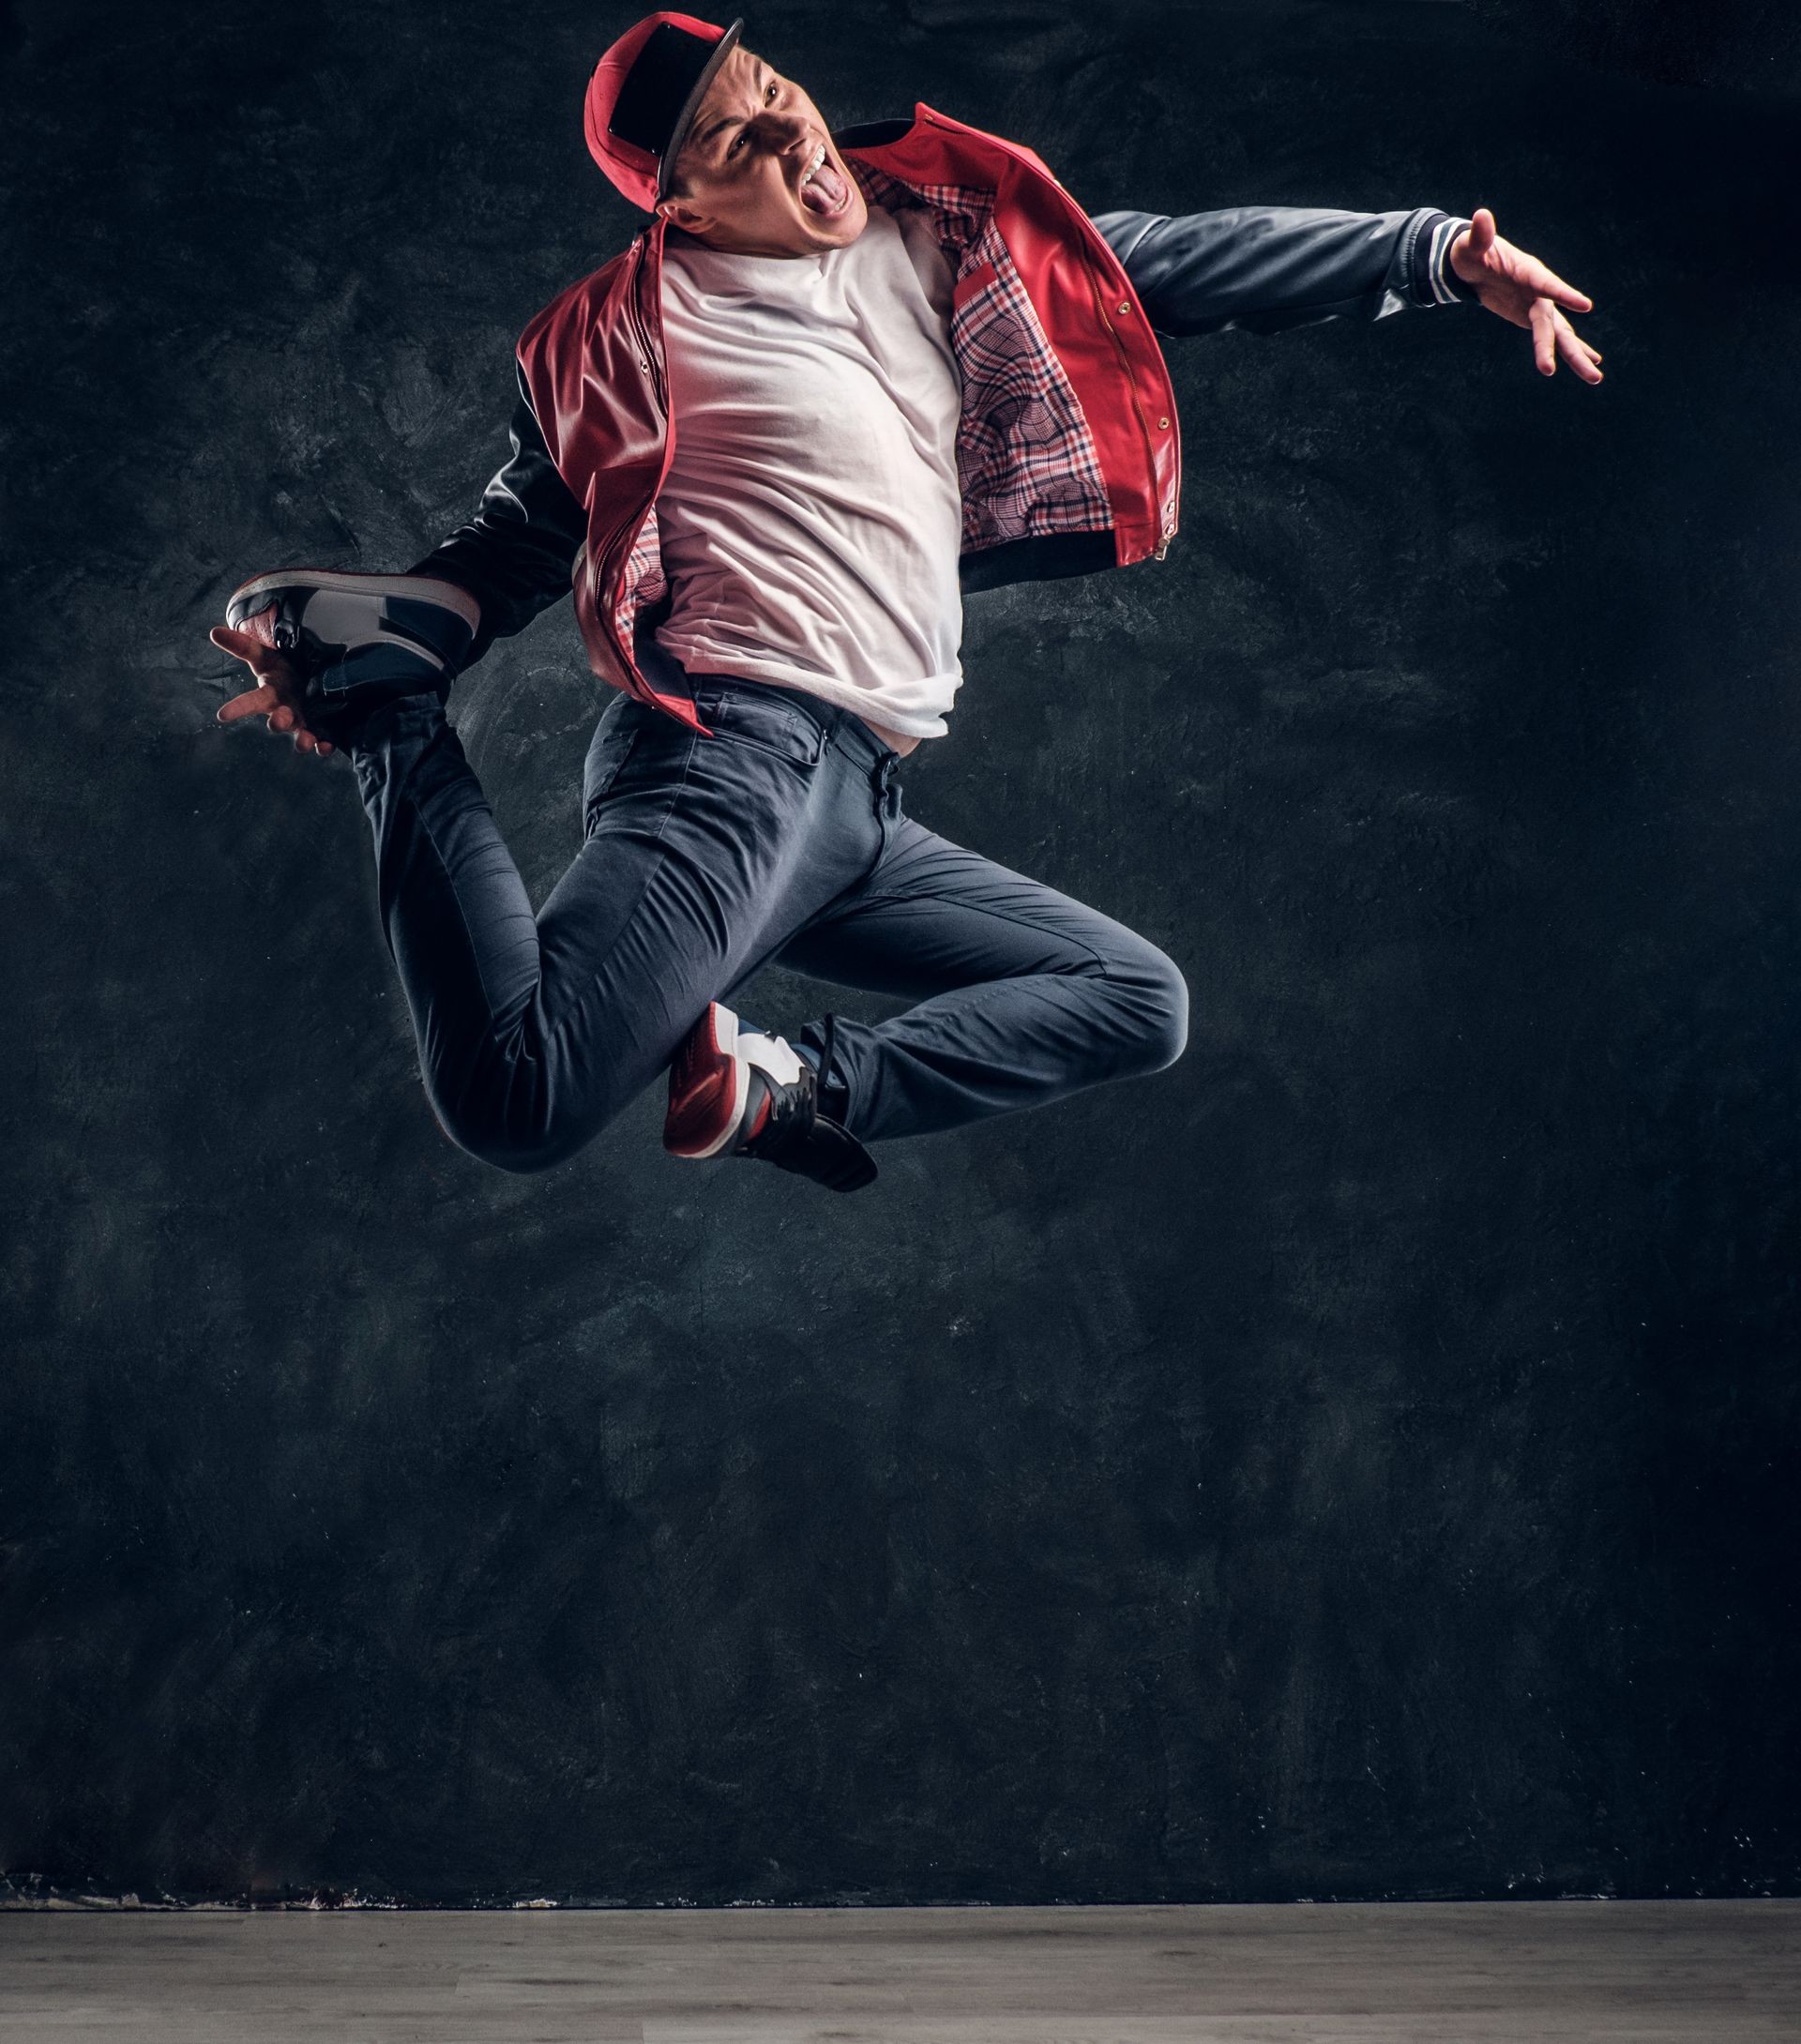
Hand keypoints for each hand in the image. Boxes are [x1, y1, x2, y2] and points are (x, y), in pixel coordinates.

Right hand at [209, 624, 334, 757]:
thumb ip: (243, 646)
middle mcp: (285, 712)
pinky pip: (323, 741)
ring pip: (301, 736)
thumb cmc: (282, 672)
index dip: (237, 708)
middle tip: (278, 720)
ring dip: (303, 741)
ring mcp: (303, 723)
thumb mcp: (264, 656)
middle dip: (278, 722)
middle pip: (279, 721)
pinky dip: (324, 746)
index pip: (250, 701)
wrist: (307, 681)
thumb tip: (214, 631)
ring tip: (306, 742)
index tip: (222, 715)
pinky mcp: (322, 729)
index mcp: (269, 696)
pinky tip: (325, 747)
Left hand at [1449, 207, 1601, 383]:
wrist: (1477, 263)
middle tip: (1589, 369)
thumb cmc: (1472, 253)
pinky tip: (1592, 362)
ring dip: (1576, 355)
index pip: (1547, 285)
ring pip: (1560, 334)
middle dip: (1568, 346)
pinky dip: (1570, 348)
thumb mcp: (1471, 246)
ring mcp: (1539, 305)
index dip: (1563, 294)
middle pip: (1555, 322)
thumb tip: (1480, 216)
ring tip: (1595, 378)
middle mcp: (1540, 291)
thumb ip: (1479, 235)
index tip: (1586, 305)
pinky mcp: (1534, 317)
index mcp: (1528, 272)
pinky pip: (1555, 336)